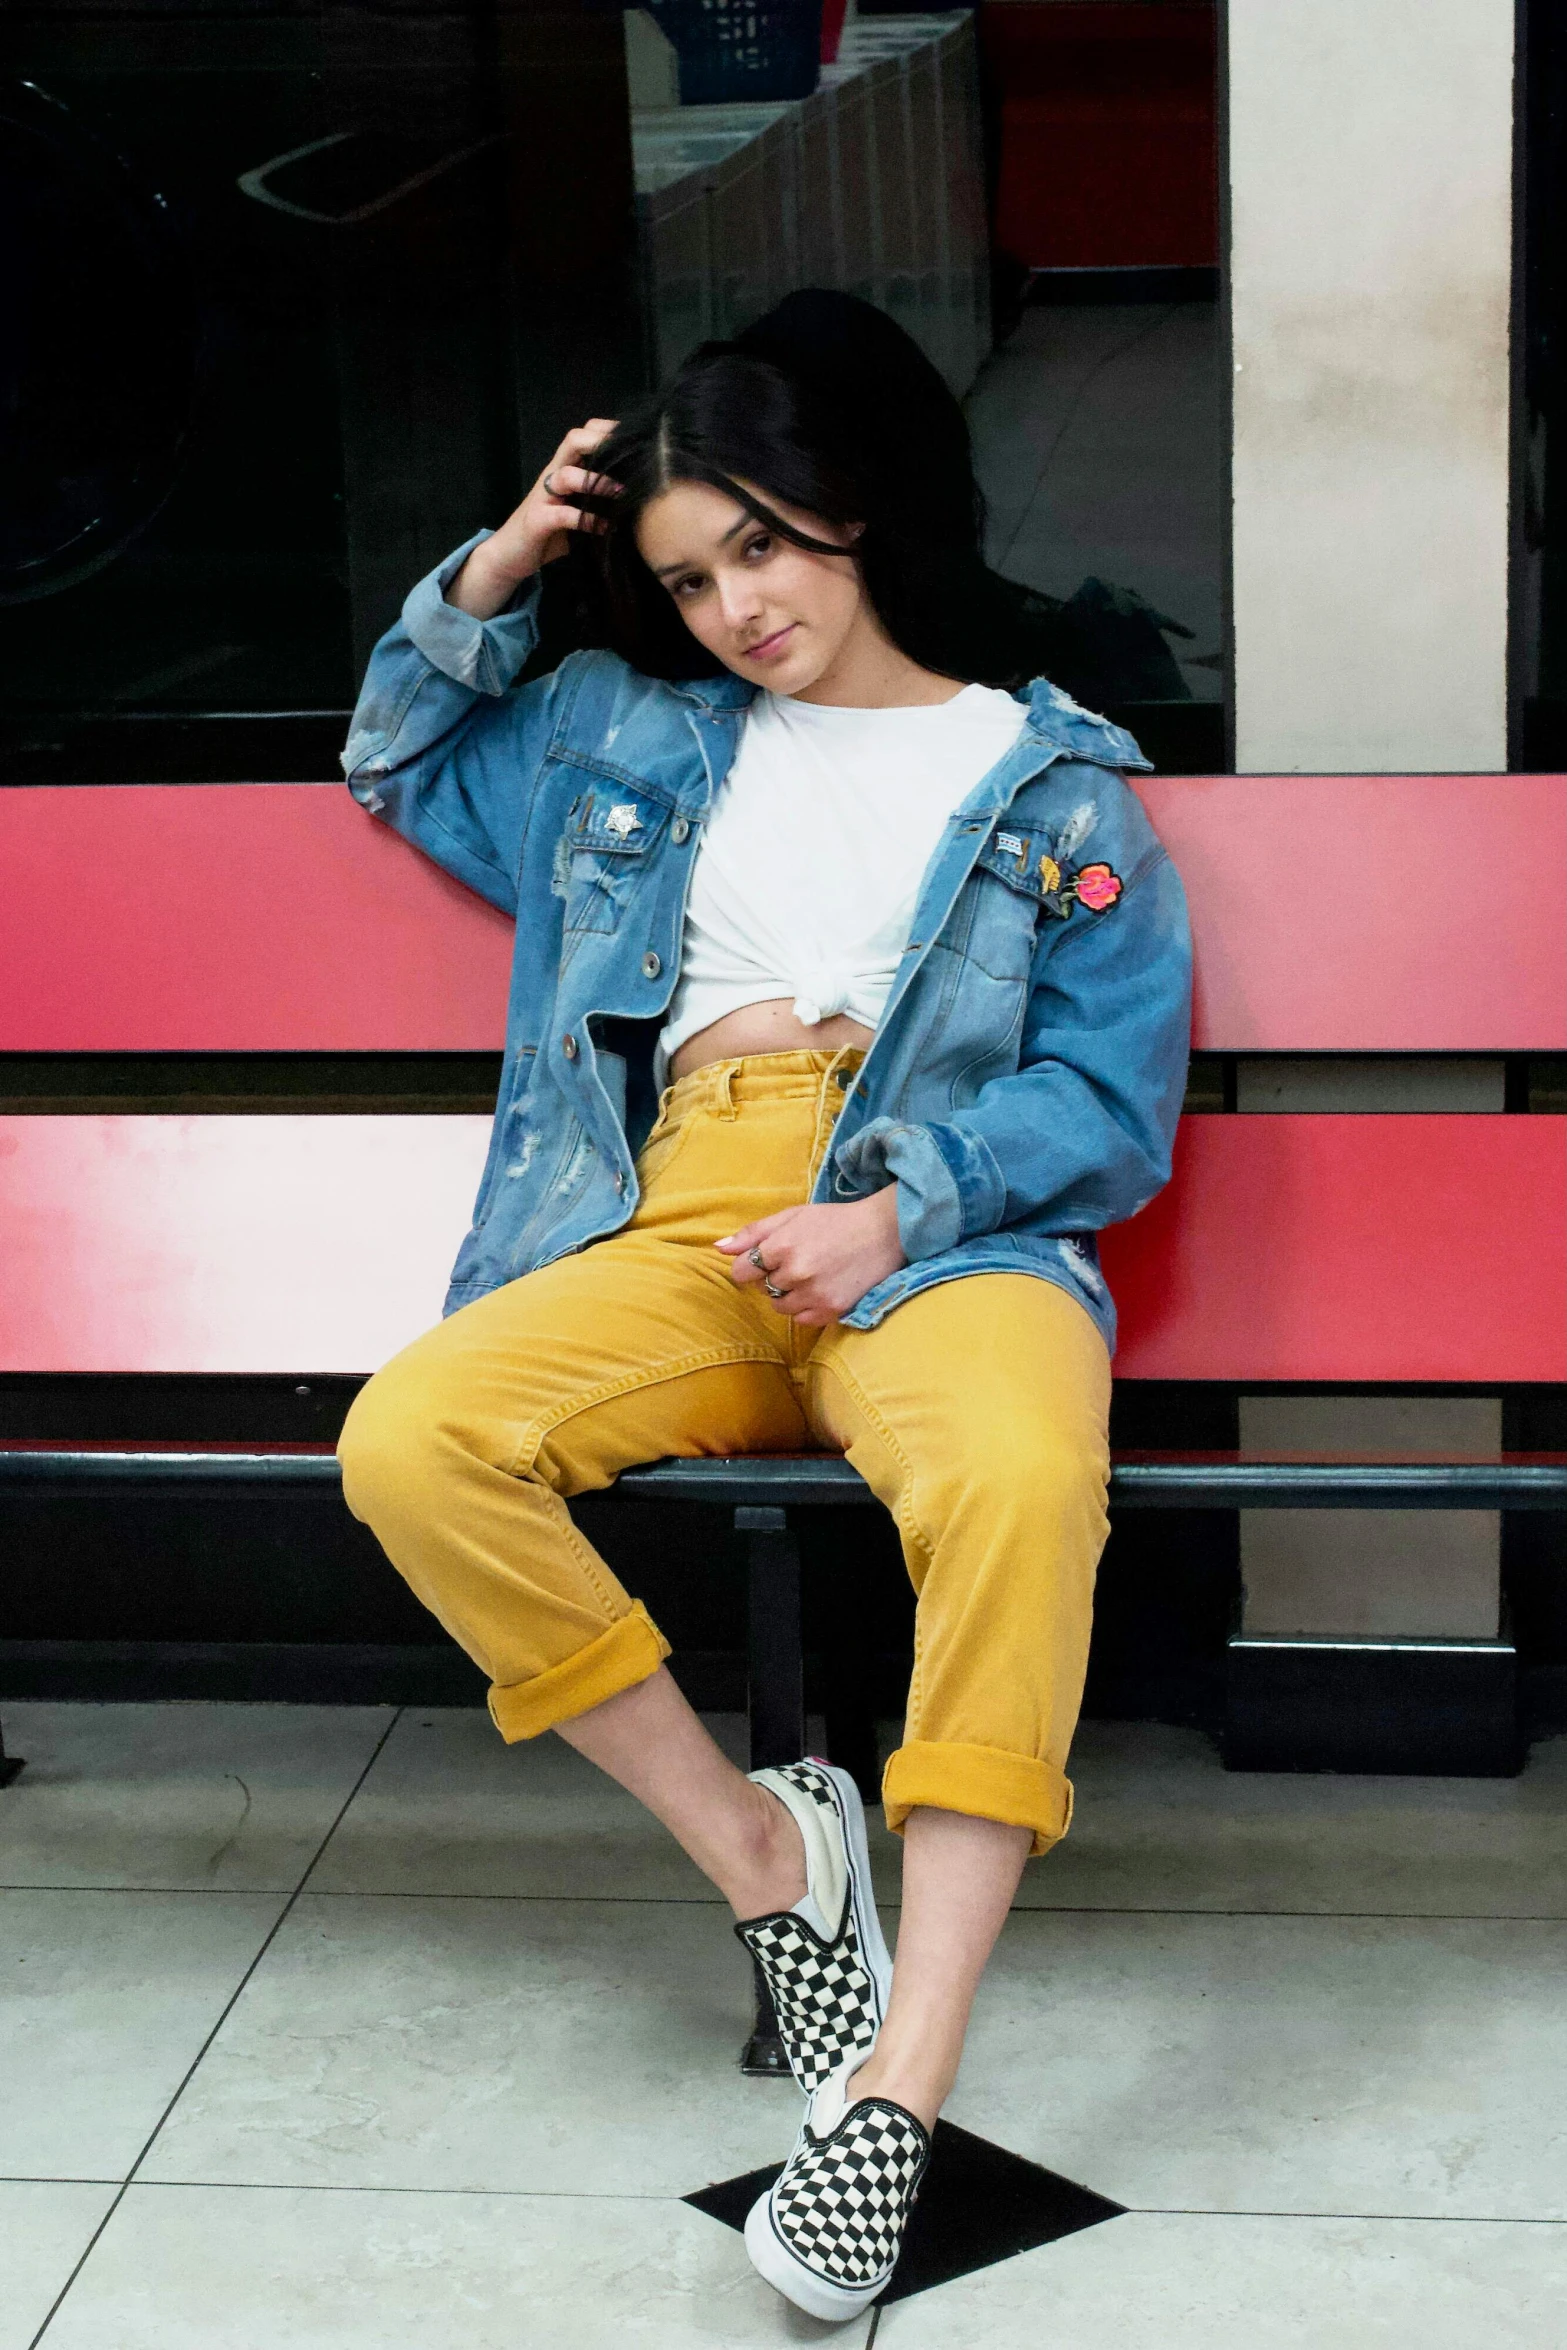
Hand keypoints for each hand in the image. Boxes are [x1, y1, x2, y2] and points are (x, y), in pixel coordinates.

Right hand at [446, 419, 621, 618]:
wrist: (510, 556)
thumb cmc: (549, 532)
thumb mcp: (577, 510)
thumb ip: (598, 499)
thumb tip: (639, 498)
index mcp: (564, 469)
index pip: (583, 435)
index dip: (607, 430)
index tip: (635, 436)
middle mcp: (553, 476)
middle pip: (573, 441)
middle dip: (601, 442)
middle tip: (629, 452)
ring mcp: (543, 497)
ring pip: (567, 475)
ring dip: (597, 481)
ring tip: (622, 492)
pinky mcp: (537, 520)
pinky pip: (563, 514)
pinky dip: (586, 520)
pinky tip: (604, 527)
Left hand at [716, 1191, 906, 1327]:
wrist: (884, 1233)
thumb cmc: (835, 1221)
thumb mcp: (792, 1215)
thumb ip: (753, 1232)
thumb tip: (718, 1248)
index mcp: (782, 1246)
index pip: (741, 1271)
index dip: (750, 1265)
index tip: (766, 1260)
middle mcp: (796, 1273)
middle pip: (762, 1289)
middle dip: (773, 1276)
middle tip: (798, 1261)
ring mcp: (815, 1295)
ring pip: (780, 1307)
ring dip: (789, 1294)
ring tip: (810, 1275)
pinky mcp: (832, 1311)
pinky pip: (801, 1320)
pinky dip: (806, 1307)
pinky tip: (821, 1288)